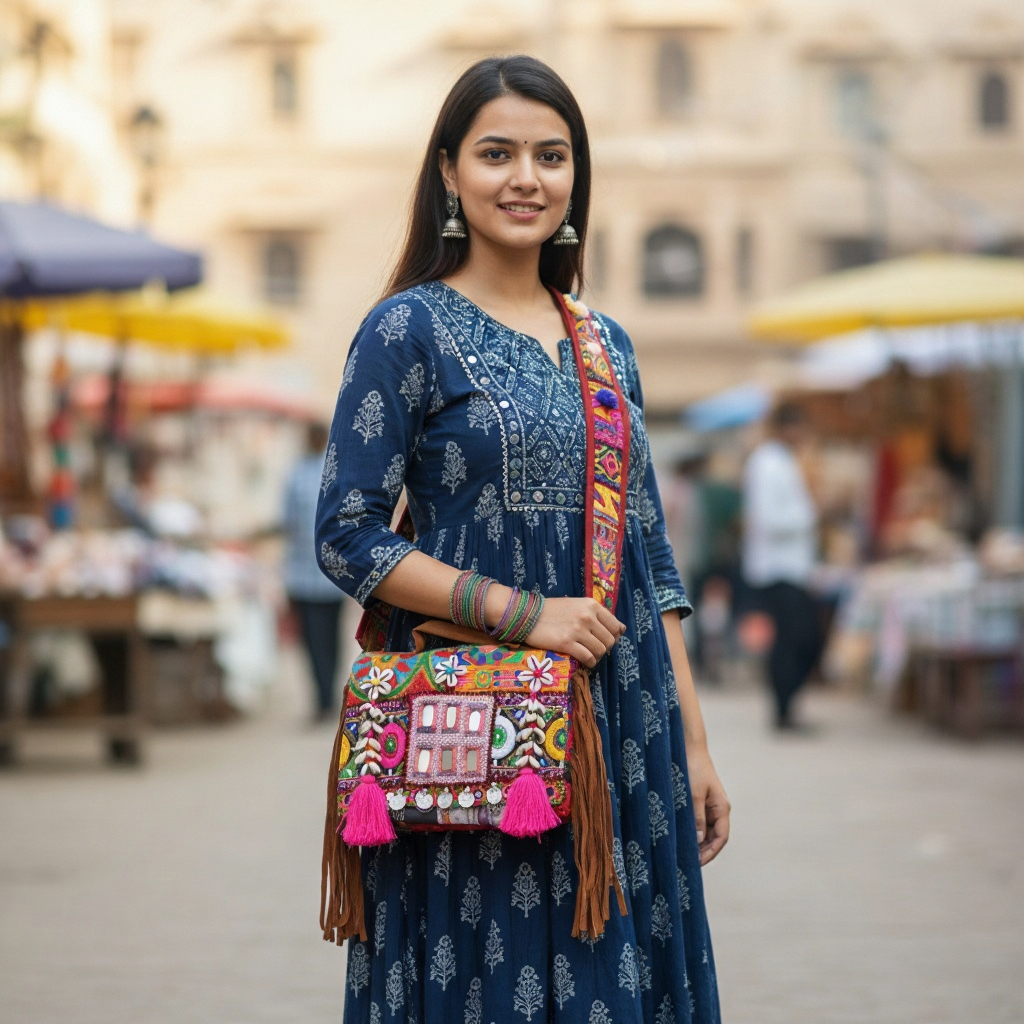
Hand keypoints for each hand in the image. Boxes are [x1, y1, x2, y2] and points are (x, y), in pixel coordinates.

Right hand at [525, 597, 624, 667]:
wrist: (528, 615)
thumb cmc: (552, 610)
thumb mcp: (577, 605)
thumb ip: (596, 615)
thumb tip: (621, 630)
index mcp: (591, 605)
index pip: (615, 625)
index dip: (613, 636)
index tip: (605, 640)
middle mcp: (587, 616)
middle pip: (610, 640)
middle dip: (605, 648)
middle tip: (594, 649)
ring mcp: (577, 630)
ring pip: (601, 650)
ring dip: (597, 656)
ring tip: (588, 654)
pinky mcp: (567, 643)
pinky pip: (588, 658)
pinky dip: (589, 662)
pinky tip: (584, 661)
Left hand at [686, 747, 729, 865]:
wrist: (689, 746)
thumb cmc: (693, 768)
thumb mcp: (693, 794)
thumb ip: (697, 818)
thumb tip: (699, 841)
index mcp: (722, 808)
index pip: (721, 838)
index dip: (711, 852)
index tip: (697, 863)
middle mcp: (718, 808)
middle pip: (713, 837)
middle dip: (703, 850)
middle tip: (686, 862)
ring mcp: (709, 804)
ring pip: (705, 830)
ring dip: (696, 841)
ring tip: (682, 853)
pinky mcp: (699, 800)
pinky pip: (697, 820)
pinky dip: (691, 830)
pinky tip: (680, 836)